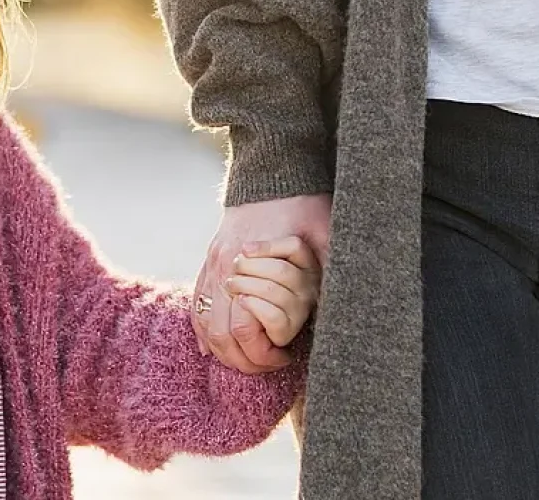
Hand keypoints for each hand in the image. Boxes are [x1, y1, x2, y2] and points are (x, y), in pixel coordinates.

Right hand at [193, 194, 331, 373]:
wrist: (273, 172)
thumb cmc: (304, 205)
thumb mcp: (326, 237)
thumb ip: (330, 270)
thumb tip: (341, 308)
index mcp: (253, 267)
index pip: (247, 331)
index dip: (264, 355)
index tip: (284, 357)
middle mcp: (226, 268)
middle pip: (222, 335)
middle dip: (242, 361)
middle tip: (266, 365)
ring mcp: (213, 264)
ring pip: (205, 323)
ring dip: (222, 350)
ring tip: (245, 359)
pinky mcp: (209, 260)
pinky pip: (197, 304)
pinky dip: (203, 330)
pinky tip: (212, 347)